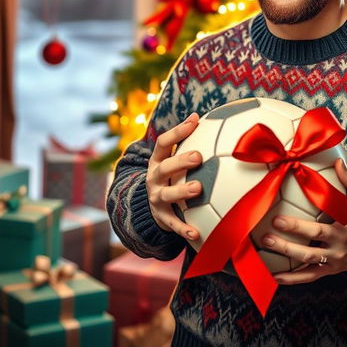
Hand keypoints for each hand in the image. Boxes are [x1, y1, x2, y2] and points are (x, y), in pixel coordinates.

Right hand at [146, 113, 202, 240]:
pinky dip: (184, 228)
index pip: (164, 142)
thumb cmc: (169, 175)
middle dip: (180, 161)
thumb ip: (183, 140)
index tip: (195, 121)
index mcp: (158, 160)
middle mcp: (154, 178)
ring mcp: (156, 198)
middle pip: (164, 167)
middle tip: (198, 156)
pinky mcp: (161, 217)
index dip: (178, 131)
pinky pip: (172, 223)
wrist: (147, 205)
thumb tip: (198, 114)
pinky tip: (198, 232)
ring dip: (181, 191)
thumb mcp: (171, 157)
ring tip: (197, 188)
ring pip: (166, 195)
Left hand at [262, 159, 346, 283]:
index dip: (301, 225)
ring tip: (266, 247)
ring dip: (286, 255)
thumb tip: (338, 161)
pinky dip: (292, 279)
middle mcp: (338, 247)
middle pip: (311, 245)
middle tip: (269, 231)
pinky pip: (308, 276)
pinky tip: (274, 276)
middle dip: (289, 239)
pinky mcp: (328, 271)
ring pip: (307, 261)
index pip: (322, 226)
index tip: (280, 217)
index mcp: (344, 228)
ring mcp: (332, 262)